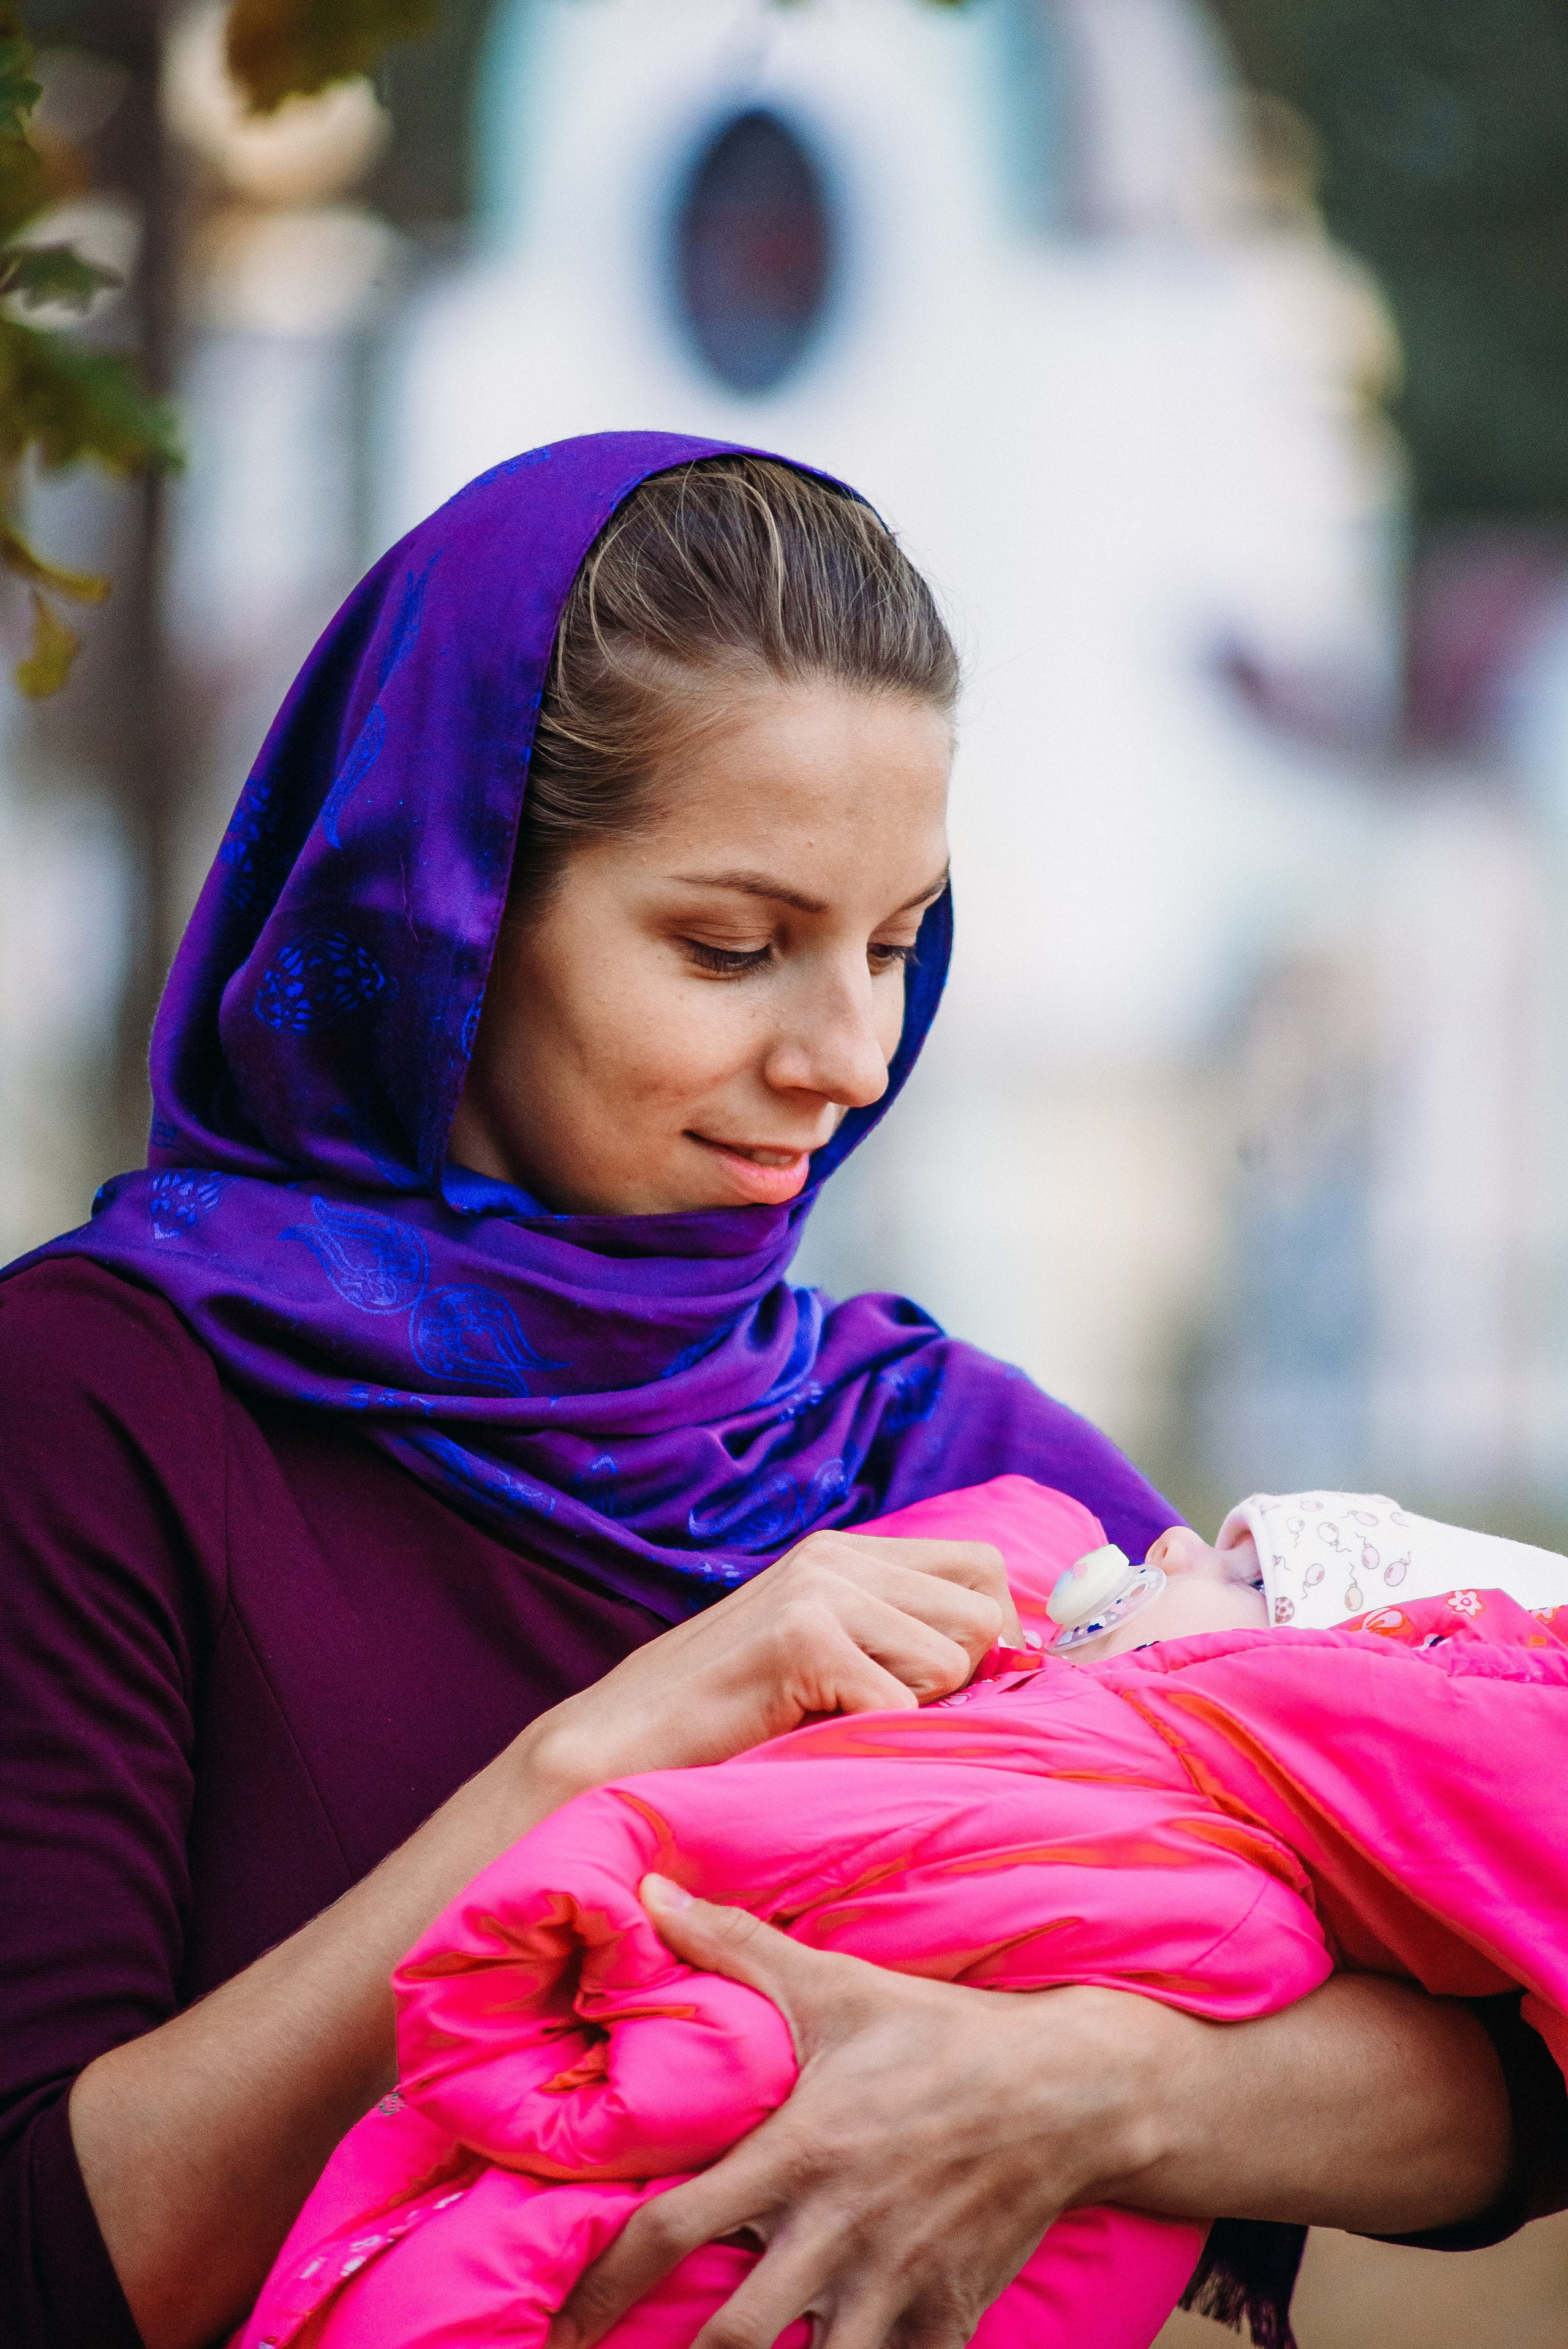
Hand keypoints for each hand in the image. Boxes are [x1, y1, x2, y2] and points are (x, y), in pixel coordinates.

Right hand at [529, 1530, 1020, 1795]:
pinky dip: (870, 1741)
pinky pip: (899, 1706)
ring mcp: (818, 1590)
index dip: (992, 1636)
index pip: (983, 1567)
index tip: (955, 1692)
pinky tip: (810, 1738)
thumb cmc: (723, 1720)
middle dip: (957, 1682)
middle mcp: (836, 1555)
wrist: (612, 1748)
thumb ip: (892, 1635)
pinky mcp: (802, 1638)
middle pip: (982, 1613)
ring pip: (951, 1661)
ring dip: (911, 1712)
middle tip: (882, 1715)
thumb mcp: (820, 1653)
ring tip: (835, 1722)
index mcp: (845, 1551)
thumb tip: (1010, 1655)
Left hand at [549, 1876, 1161, 2348]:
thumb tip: (650, 1891)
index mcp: (799, 2153)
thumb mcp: (835, 1984)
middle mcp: (839, 2231)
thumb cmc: (938, 2033)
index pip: (673, 2231)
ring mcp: (897, 2283)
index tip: (563, 2325)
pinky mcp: (948, 2316)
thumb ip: (734, 1944)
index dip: (605, 2286)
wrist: (1069, 2087)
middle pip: (734, 2338)